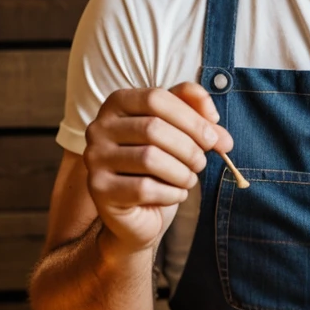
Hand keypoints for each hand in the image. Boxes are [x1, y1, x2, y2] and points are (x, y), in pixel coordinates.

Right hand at [84, 82, 232, 252]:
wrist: (140, 211)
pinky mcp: (99, 189)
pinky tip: (176, 194)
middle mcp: (99, 127)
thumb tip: (213, 117)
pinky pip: (144, 189)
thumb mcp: (180, 130)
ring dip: (181, 172)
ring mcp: (95, 158)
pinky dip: (171, 193)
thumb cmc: (161, 164)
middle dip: (189, 148)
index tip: (213, 137)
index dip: (191, 117)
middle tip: (202, 162)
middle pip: (152, 128)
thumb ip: (197, 112)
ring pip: (149, 158)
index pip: (156, 98)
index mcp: (118, 102)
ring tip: (189, 179)